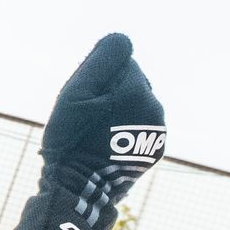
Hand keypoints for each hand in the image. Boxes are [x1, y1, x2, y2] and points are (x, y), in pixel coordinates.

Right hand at [0, 34, 165, 229]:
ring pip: (134, 103)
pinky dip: (123, 131)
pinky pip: (138, 125)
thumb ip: (100, 60)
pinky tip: (106, 147)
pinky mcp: (155, 149)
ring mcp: (158, 130)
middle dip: (109, 92)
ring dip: (116, 112)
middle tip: (86, 120)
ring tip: (96, 136)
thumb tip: (122, 39)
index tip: (84, 101)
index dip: (96, 76)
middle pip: (130, 81)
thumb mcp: (74, 94)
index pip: (119, 59)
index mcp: (138, 90)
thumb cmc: (71, 142)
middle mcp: (155, 107)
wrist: (80, 191)